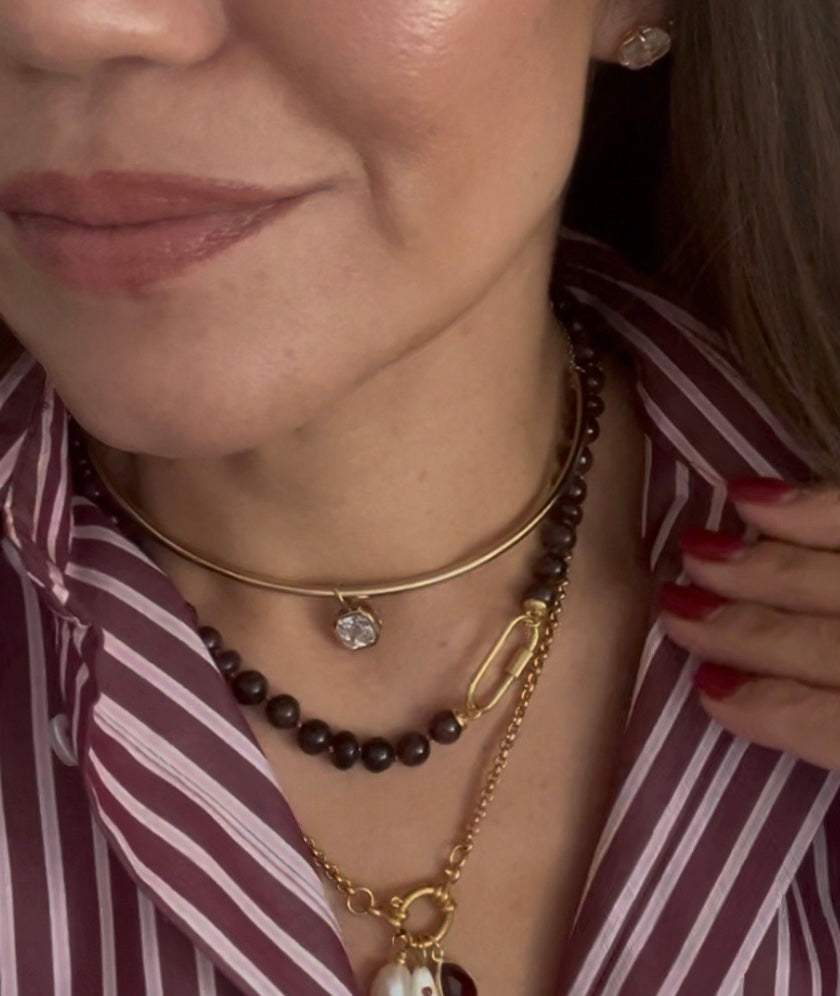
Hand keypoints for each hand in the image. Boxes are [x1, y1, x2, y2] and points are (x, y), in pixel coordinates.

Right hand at [659, 477, 839, 771]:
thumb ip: (827, 733)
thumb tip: (736, 710)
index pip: (833, 725)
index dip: (773, 710)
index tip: (706, 692)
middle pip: (830, 645)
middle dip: (747, 628)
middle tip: (673, 609)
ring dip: (762, 568)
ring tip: (692, 552)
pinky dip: (813, 507)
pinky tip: (750, 495)